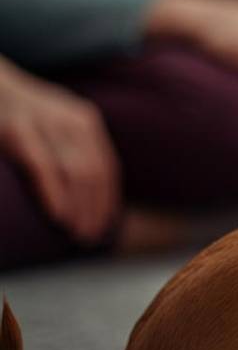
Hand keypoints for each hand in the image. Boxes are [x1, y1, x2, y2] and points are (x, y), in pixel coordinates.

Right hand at [0, 59, 119, 242]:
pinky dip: (54, 193)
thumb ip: (72, 150)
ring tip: (77, 232)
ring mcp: (45, 123)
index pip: (106, 167)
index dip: (108, 199)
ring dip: (79, 207)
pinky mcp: (17, 130)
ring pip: (74, 172)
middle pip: (94, 173)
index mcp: (85, 121)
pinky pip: (44, 167)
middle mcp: (71, 120)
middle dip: (95, 208)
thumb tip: (87, 193)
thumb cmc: (20, 113)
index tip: (106, 224)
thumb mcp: (54, 123)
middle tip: (90, 236)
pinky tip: (59, 215)